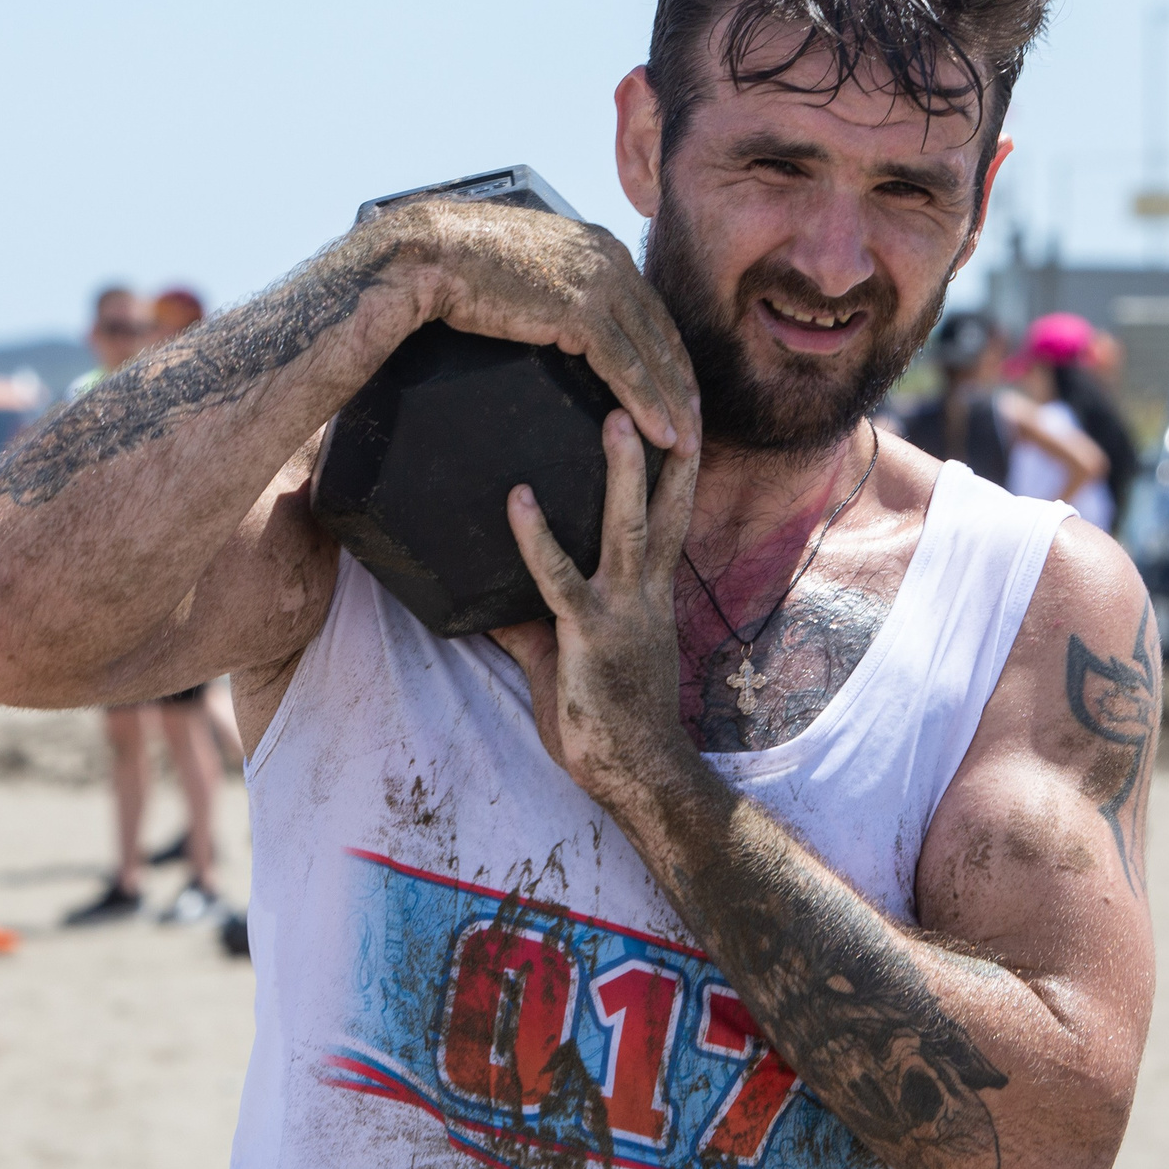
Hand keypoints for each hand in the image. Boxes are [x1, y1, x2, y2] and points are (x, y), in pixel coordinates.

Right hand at [398, 200, 698, 456]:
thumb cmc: (466, 264)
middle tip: (697, 426)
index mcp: (601, 249)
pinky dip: (648, 404)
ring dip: (674, 404)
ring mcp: (598, 283)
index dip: (669, 356)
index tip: (682, 391)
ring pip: (652, 354)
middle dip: (683, 385)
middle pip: (662, 333)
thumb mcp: (531, 270)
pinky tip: (662, 434)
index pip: (651, 311)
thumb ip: (560, 287)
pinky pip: (625, 368)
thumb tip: (561, 314)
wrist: (433, 253)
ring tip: (688, 444)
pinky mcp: (579, 310)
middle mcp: (610, 261)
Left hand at [488, 410, 702, 812]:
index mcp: (650, 593)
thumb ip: (530, 624)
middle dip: (672, 450)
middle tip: (669, 392)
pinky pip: (560, 577)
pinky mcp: (591, 636)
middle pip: (669, 506)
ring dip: (624, 472)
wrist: (639, 775)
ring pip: (630, 527)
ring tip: (615, 419)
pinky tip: (517, 499)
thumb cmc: (608, 723)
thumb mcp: (564, 661)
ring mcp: (624, 611)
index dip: (678, 466)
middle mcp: (647, 593)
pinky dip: (537, 537)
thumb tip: (486, 604)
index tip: (682, 415)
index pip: (671, 515)